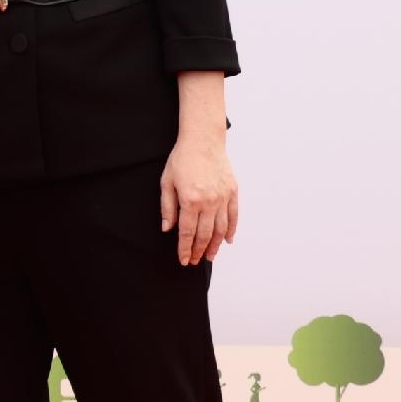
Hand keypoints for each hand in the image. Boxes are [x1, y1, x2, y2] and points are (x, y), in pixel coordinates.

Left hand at [160, 125, 239, 264]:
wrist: (203, 140)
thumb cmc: (182, 158)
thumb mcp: (166, 182)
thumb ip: (167, 207)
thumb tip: (167, 229)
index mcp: (190, 200)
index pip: (187, 232)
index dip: (184, 248)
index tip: (183, 259)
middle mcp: (208, 202)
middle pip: (205, 234)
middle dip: (199, 251)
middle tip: (194, 261)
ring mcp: (222, 197)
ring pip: (221, 229)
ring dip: (216, 245)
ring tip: (210, 256)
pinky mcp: (232, 192)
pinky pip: (233, 216)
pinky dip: (231, 230)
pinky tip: (228, 241)